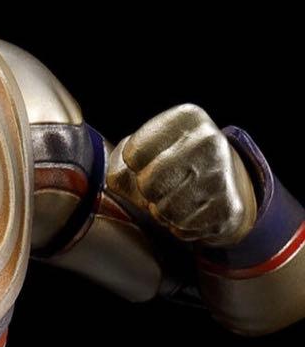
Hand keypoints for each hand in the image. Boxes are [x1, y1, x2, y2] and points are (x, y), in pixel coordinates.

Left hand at [106, 103, 257, 247]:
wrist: (225, 182)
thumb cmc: (169, 162)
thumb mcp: (142, 150)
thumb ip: (118, 164)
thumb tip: (119, 178)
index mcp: (186, 118)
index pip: (133, 154)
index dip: (134, 166)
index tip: (149, 161)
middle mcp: (209, 141)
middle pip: (148, 183)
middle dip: (146, 190)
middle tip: (161, 185)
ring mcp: (222, 175)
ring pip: (164, 209)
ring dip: (161, 210)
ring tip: (175, 196)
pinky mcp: (229, 209)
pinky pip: (181, 228)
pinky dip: (178, 225)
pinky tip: (191, 209)